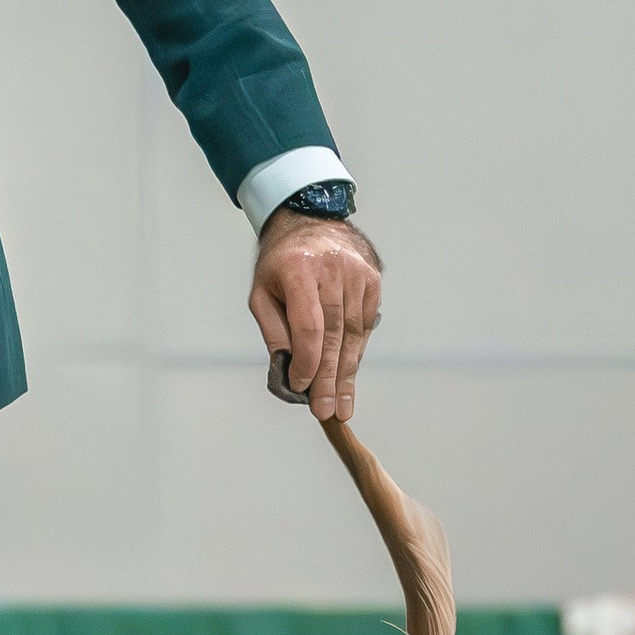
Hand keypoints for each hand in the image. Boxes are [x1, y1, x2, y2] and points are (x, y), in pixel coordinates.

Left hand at [250, 208, 382, 423]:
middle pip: (334, 335)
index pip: (309, 325)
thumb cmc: (281, 264)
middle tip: (327, 411)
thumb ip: (274, 330)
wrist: (311, 223)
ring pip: (353, 334)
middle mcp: (332, 270)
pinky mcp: (372, 282)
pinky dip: (356, 353)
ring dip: (346, 373)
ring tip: (341, 405)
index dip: (307, 361)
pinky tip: (348, 376)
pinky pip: (365, 326)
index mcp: (298, 270)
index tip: (301, 388)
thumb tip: (288, 369)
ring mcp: (357, 275)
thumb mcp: (261, 292)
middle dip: (330, 378)